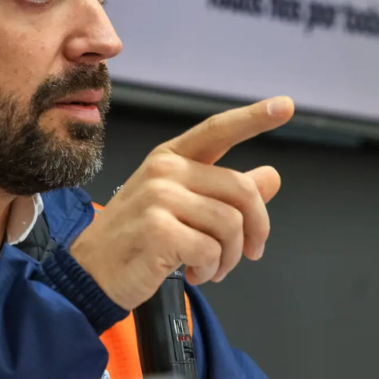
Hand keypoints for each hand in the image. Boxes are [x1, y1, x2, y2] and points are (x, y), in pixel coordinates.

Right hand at [69, 96, 293, 309]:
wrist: (93, 272)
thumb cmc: (138, 237)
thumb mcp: (182, 206)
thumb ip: (227, 192)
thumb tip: (271, 176)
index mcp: (170, 158)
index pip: (218, 131)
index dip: (254, 118)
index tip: (285, 105)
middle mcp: (164, 170)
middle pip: (242, 191)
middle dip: (255, 230)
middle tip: (250, 253)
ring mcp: (158, 197)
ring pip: (231, 225)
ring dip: (230, 257)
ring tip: (212, 268)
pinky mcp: (158, 229)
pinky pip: (212, 250)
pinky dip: (211, 269)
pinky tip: (194, 273)